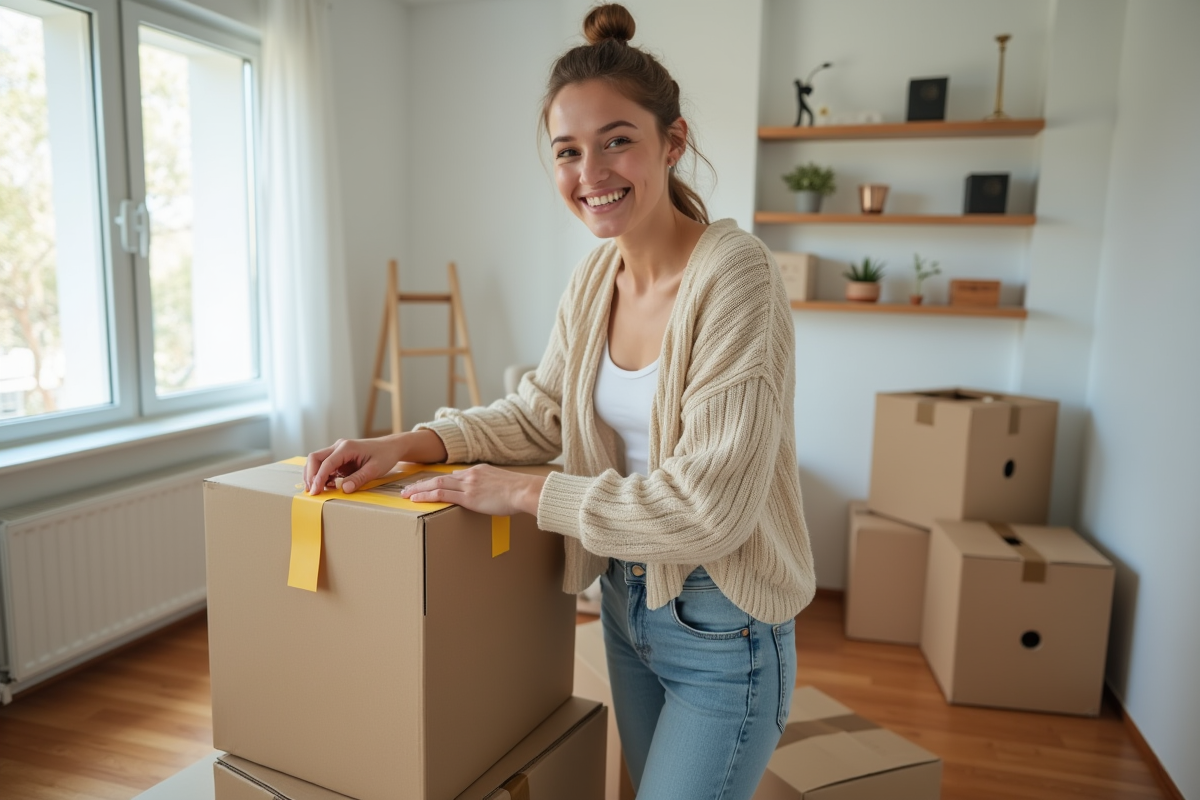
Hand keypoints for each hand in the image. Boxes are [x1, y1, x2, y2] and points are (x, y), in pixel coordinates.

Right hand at [304, 430, 447, 494]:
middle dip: (311, 475)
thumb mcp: (375, 469)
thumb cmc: (385, 455)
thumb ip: (359, 478)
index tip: (315, 492)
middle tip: (312, 492)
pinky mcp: (340, 457)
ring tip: (318, 490)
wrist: (391, 447)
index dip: (318, 478)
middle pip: (315, 458)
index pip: (326, 463)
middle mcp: (339, 447)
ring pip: (317, 461)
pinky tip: (329, 486)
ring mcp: (338, 451)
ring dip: (315, 475)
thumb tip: (344, 489)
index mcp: (347, 447)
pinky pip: (326, 465)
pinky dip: (323, 476)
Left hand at [400, 464, 544, 516]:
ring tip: (406, 495)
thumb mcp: (503, 484)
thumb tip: (488, 495)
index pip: (454, 475)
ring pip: (436, 484)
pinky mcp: (468, 496)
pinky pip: (441, 494)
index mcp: (479, 471)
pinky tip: (416, 499)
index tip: (429, 484)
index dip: (439, 480)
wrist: (524, 490)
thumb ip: (492, 487)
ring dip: (419, 489)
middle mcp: (470, 475)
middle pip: (440, 477)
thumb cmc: (519, 491)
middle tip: (408, 488)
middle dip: (422, 483)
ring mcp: (468, 485)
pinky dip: (426, 496)